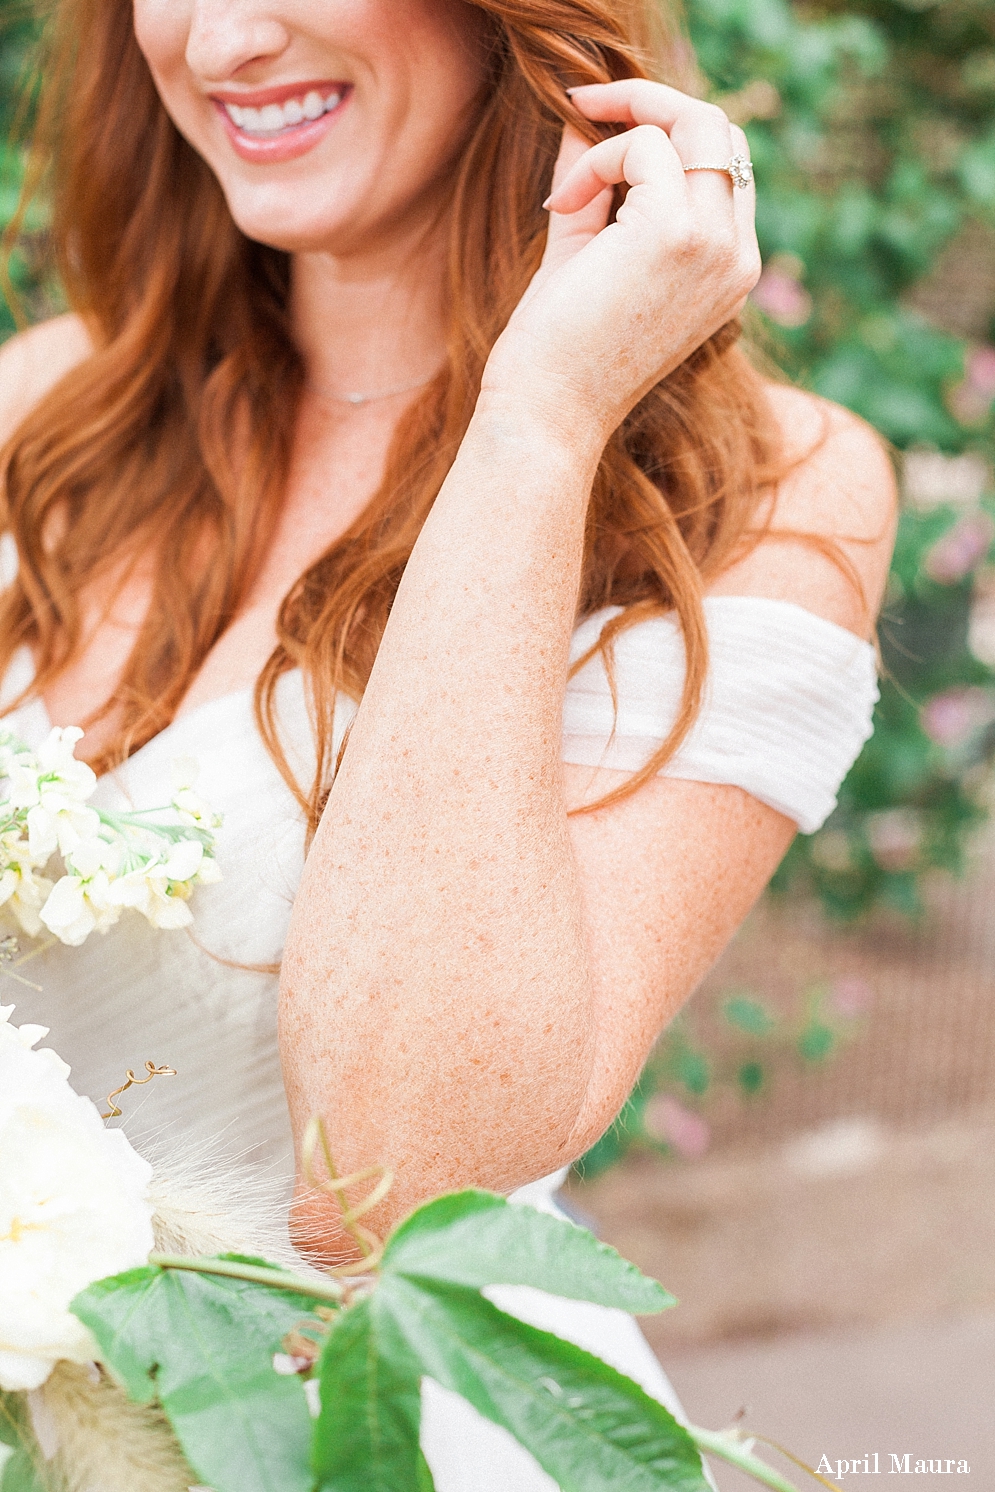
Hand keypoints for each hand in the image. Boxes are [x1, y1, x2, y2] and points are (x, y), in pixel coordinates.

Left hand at [481, 80, 760, 446]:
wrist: (548, 414)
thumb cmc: (559, 352)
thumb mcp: (583, 254)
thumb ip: (592, 185)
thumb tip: (580, 119)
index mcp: (728, 269)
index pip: (724, 166)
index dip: (667, 135)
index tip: (600, 132)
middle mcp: (736, 257)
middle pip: (721, 130)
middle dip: (651, 104)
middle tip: (583, 106)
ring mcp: (714, 245)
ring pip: (694, 124)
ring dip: (619, 128)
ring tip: (565, 191)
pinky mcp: (676, 233)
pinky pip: (643, 146)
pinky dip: (595, 161)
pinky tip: (559, 207)